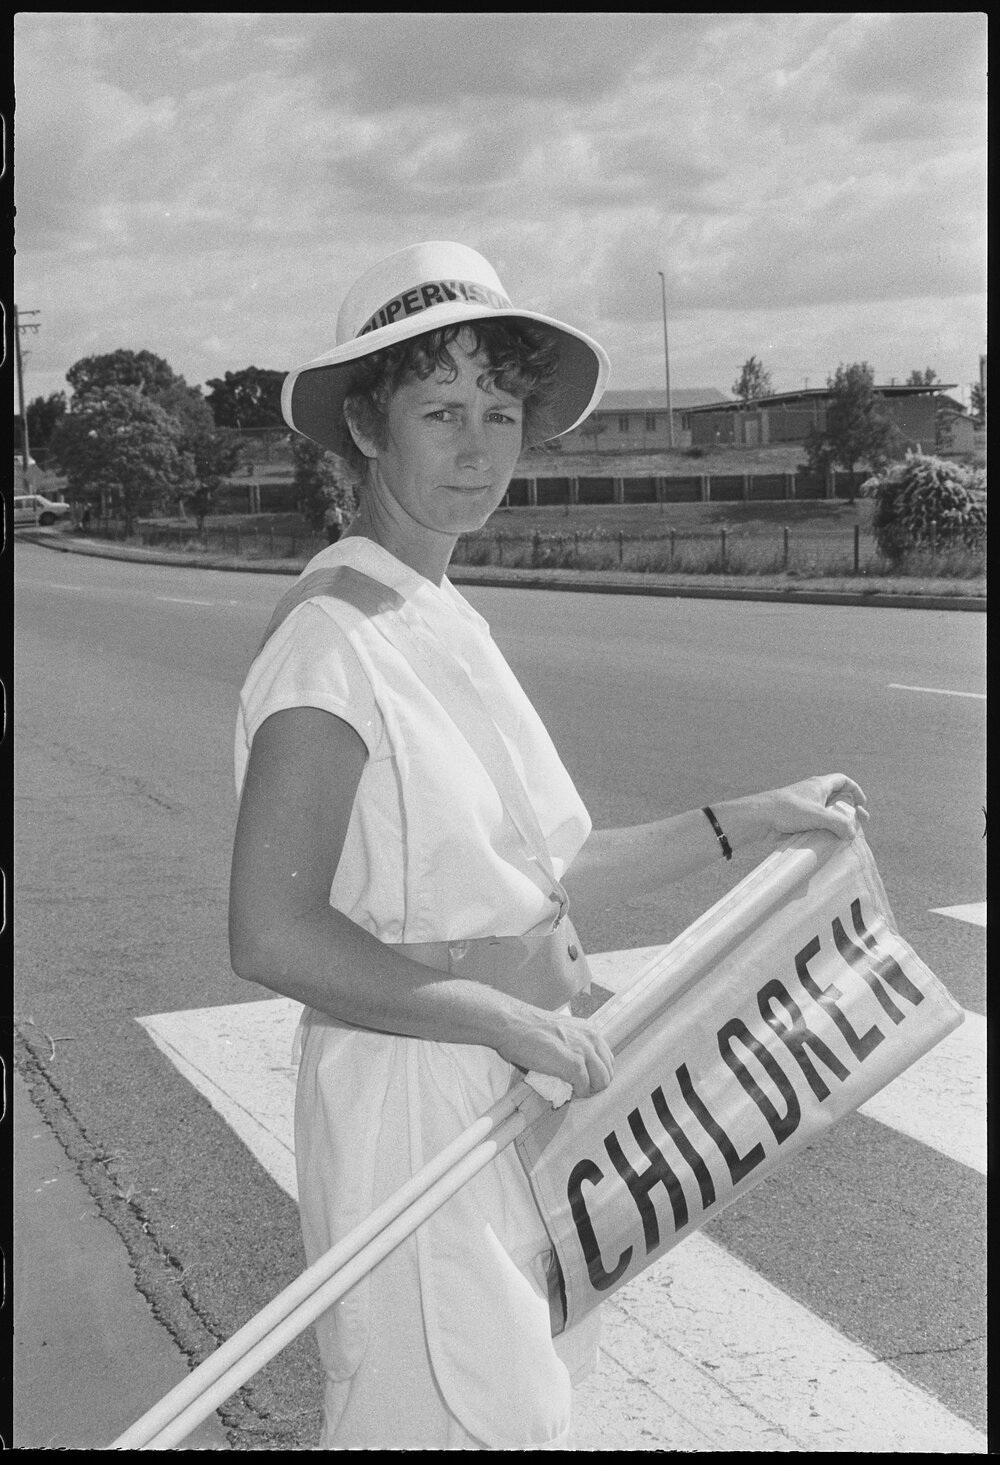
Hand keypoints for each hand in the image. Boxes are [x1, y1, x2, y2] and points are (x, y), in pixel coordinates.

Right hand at [497, 1008, 613, 1099]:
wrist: (511, 1024)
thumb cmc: (528, 1028)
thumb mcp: (561, 1032)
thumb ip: (574, 1045)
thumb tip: (578, 1069)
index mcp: (590, 1030)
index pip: (607, 1060)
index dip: (594, 1073)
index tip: (580, 1079)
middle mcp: (591, 1038)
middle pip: (608, 1073)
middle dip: (594, 1084)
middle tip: (576, 1087)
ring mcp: (584, 1051)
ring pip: (602, 1082)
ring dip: (587, 1090)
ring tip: (571, 1089)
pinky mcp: (574, 1065)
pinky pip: (585, 1088)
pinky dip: (576, 1094)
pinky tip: (564, 1089)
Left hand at [729, 773, 868, 843]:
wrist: (760, 818)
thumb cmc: (788, 810)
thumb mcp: (818, 815)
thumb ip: (839, 824)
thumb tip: (852, 834)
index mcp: (820, 785)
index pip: (843, 781)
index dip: (855, 790)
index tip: (862, 804)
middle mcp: (814, 794)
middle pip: (837, 799)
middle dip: (850, 810)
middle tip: (860, 822)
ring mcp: (805, 807)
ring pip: (827, 813)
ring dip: (838, 823)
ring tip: (846, 836)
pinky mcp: (797, 820)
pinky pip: (816, 824)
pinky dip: (825, 830)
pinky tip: (829, 841)